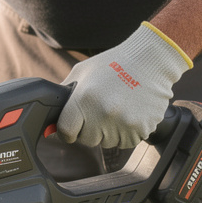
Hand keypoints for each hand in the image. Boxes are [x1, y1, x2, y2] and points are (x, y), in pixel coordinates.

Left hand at [58, 21, 191, 149]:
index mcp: (84, 99)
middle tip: (101, 109)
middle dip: (91, 129)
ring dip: (110, 131)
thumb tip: (51, 115)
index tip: (73, 126)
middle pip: (87, 140)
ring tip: (118, 108)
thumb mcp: (82, 72)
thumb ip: (65, 95)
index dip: (68, 130)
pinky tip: (130, 113)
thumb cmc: (113, 64)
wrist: (150, 60)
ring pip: (107, 142)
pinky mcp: (140, 129)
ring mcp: (122, 123)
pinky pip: (126, 142)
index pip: (66, 132)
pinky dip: (127, 132)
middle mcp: (102, 114)